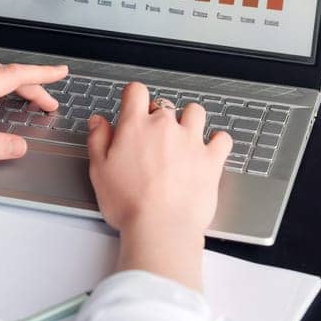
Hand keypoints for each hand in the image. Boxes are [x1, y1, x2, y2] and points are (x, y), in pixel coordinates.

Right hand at [86, 84, 231, 291]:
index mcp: (136, 127)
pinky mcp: (211, 159)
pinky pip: (222, 138)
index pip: (137, 91)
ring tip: (184, 136)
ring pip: (195, 112)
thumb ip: (98, 140)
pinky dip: (218, 140)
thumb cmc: (129, 204)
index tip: (134, 106)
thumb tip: (98, 122)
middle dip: (160, 117)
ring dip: (190, 120)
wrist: (160, 228)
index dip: (134, 97)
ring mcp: (191, 141)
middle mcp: (165, 127)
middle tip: (154, 138)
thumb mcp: (99, 171)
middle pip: (165, 105)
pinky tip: (211, 147)